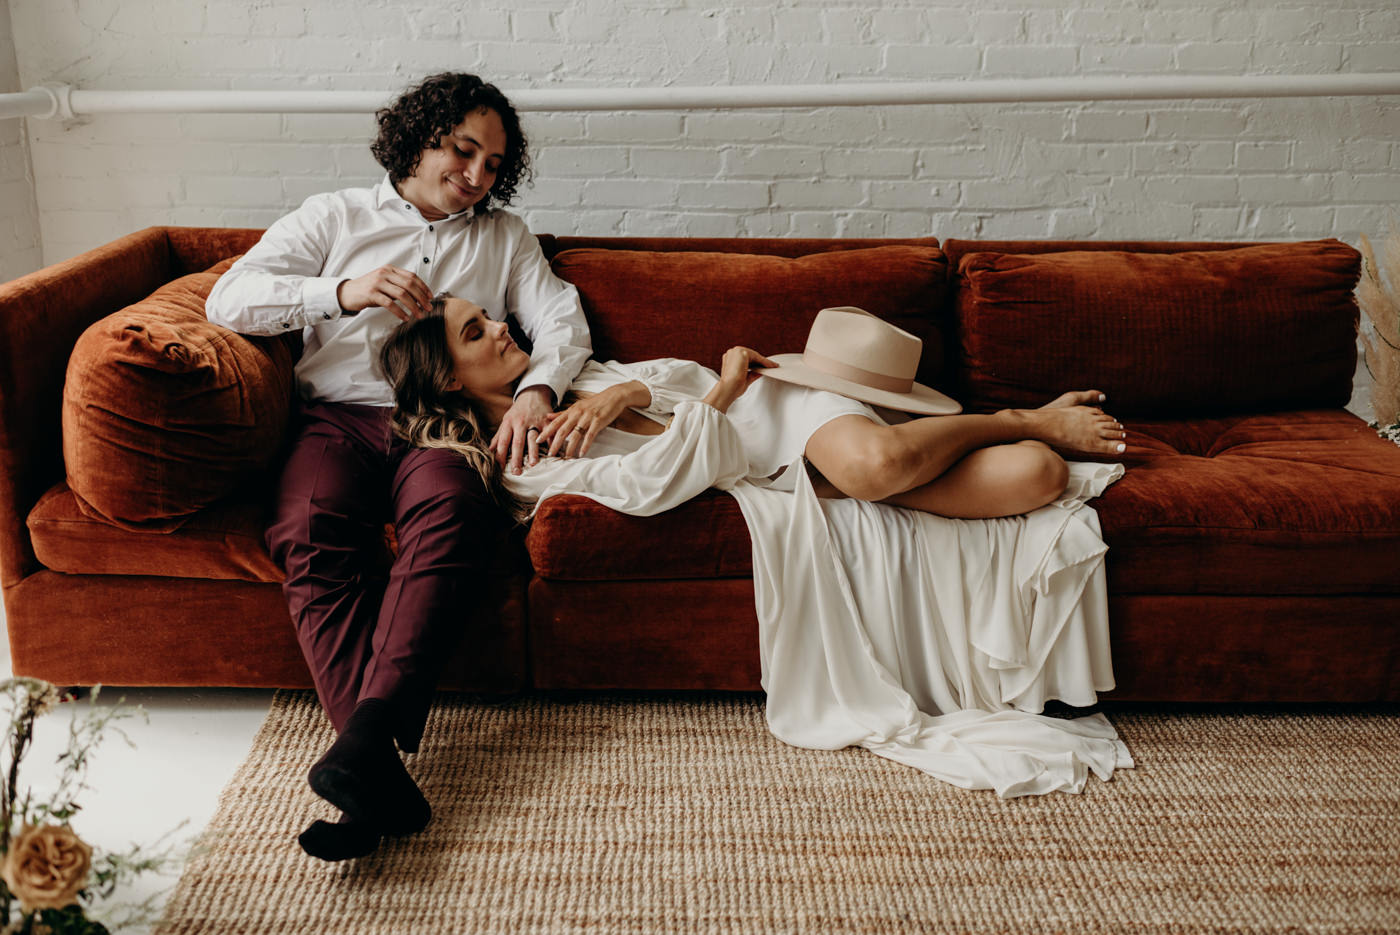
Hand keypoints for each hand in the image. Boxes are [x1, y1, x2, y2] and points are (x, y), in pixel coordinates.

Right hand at [336, 266, 433, 321]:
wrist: (347, 293)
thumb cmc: (368, 290)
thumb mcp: (385, 283)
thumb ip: (398, 286)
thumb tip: (418, 296)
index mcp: (390, 269)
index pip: (412, 276)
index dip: (423, 287)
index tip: (430, 297)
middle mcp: (384, 273)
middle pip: (409, 284)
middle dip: (421, 297)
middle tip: (428, 308)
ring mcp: (377, 283)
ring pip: (402, 294)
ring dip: (413, 306)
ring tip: (419, 315)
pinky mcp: (371, 293)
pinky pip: (390, 303)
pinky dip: (400, 312)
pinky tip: (405, 317)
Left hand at [491, 385, 555, 473]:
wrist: (533, 394)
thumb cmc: (518, 411)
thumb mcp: (506, 420)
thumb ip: (499, 436)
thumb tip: (489, 451)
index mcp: (509, 423)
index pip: (503, 441)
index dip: (500, 455)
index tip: (500, 467)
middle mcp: (521, 423)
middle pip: (518, 442)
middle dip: (517, 458)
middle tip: (516, 471)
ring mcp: (535, 421)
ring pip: (534, 438)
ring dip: (533, 452)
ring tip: (533, 464)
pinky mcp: (547, 421)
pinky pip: (549, 433)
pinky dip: (551, 444)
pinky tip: (552, 454)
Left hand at [536, 381, 650, 458]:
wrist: (613, 396)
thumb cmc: (595, 403)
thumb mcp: (577, 406)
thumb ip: (562, 413)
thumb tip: (548, 416)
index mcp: (571, 411)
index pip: (555, 422)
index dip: (546, 432)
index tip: (537, 441)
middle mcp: (577, 414)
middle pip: (563, 430)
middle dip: (555, 443)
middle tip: (550, 454)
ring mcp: (587, 417)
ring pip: (575, 434)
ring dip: (569, 447)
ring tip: (566, 457)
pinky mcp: (598, 421)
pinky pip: (590, 435)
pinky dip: (585, 445)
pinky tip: (581, 453)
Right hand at [703, 346, 775, 412]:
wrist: (728, 389)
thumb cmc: (732, 387)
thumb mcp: (745, 378)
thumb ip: (752, 374)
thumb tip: (760, 372)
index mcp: (729, 359)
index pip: (745, 359)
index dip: (756, 363)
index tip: (764, 366)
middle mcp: (732, 353)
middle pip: (751, 356)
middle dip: (761, 362)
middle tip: (772, 366)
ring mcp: (736, 351)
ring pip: (754, 355)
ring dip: (764, 361)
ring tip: (773, 366)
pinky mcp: (742, 352)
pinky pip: (757, 357)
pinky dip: (765, 362)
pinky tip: (771, 365)